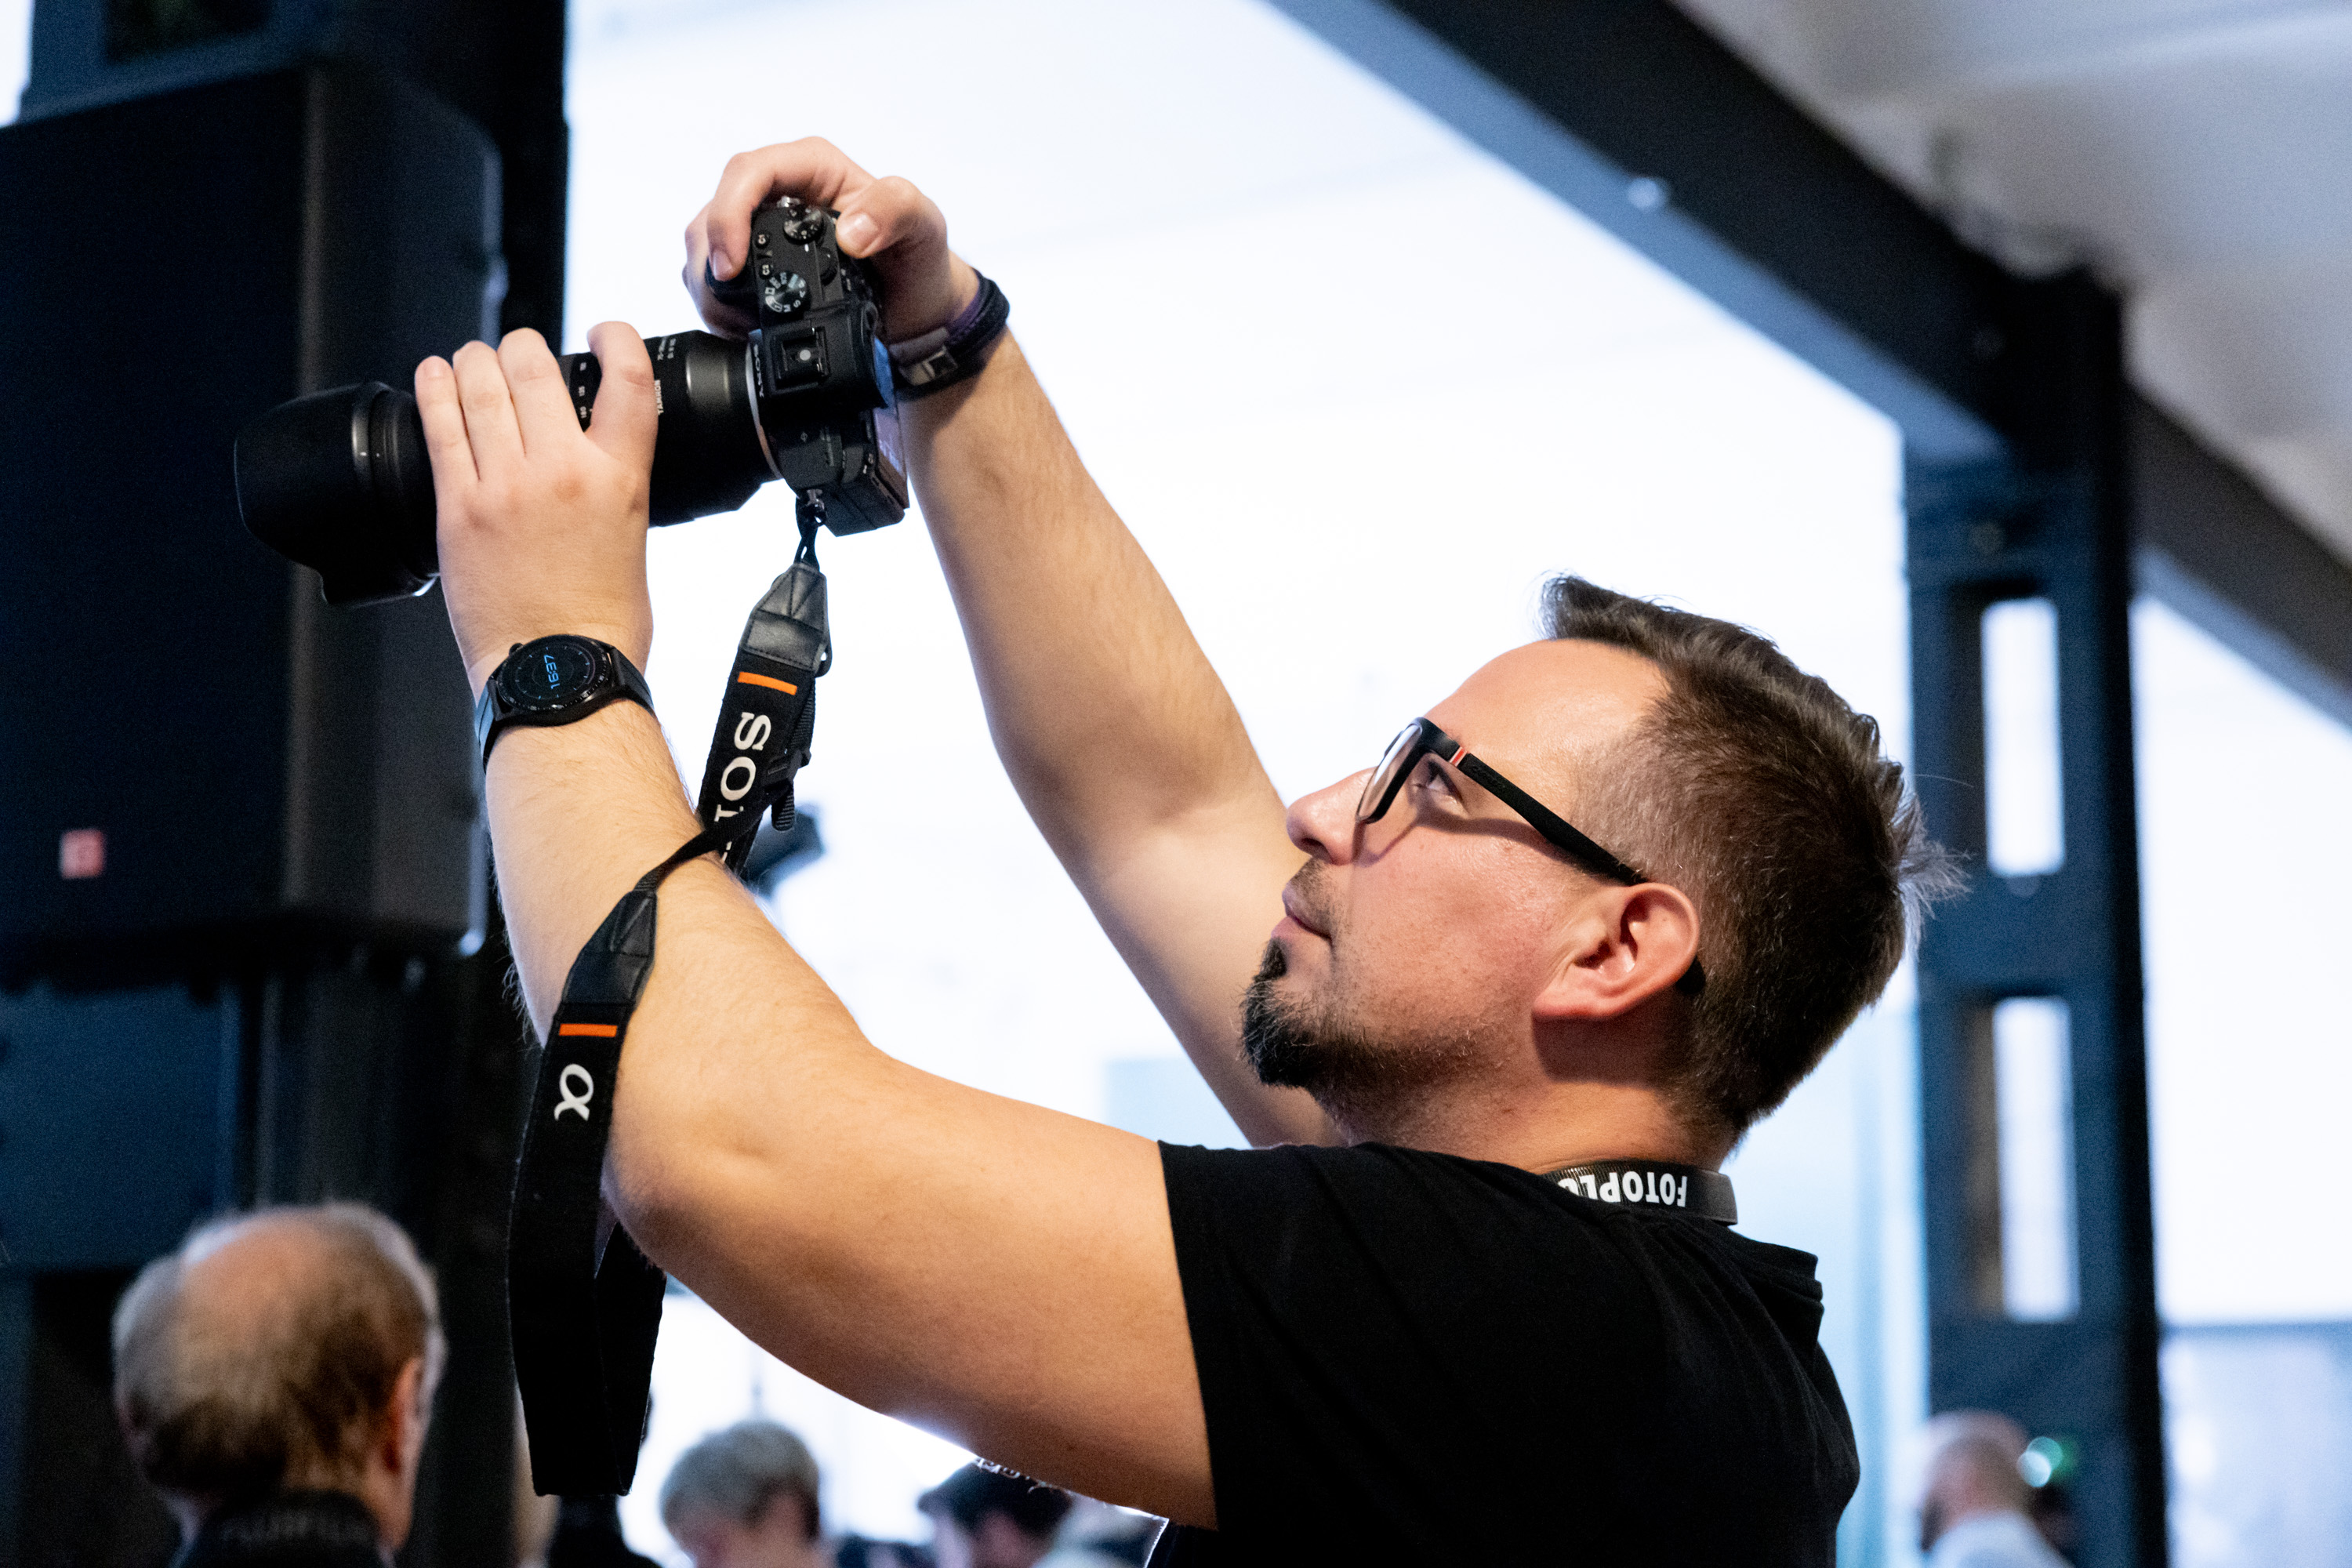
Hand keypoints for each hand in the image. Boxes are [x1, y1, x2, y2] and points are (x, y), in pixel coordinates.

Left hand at [416, 324, 658, 693]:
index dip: (614, 337)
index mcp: (621, 479)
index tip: (602, 332)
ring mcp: (505, 487)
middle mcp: (564, 472)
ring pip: (481, 385)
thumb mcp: (633, 537)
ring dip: (477, 361)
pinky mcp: (459, 508)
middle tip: (521, 354)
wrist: (558, 672)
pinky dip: (435, 389)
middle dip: (524, 348)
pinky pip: (440, 427)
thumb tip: (595, 455)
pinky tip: (434, 374)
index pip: (628, 379)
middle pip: (536, 368)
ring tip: (475, 361)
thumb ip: (614, 485)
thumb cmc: (603, 623)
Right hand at [683, 138, 977, 342]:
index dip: (730, 213)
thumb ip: (895, 211)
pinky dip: (716, 304)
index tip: (732, 263)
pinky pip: (713, 277)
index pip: (749, 172)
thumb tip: (851, 233)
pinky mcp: (753, 264)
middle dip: (713, 260)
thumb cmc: (918, 257)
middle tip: (729, 308)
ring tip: (737, 324)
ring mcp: (761, 228)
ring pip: (705, 245)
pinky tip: (740, 327)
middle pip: (715, 209)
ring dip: (709, 287)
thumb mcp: (924, 226)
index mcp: (812, 167)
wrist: (916, 307)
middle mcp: (780, 191)